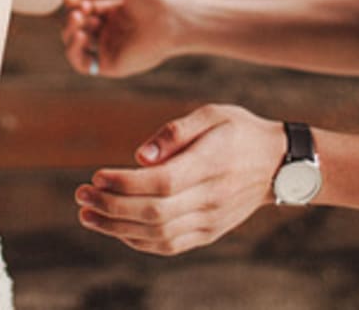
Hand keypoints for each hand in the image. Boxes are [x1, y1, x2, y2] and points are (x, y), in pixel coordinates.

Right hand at [62, 0, 188, 77]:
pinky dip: (73, 51)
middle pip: (77, 27)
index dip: (72, 3)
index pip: (85, 10)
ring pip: (76, 46)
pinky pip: (82, 64)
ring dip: (69, 31)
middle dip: (72, 15)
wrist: (176, 17)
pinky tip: (79, 35)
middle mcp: (112, 31)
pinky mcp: (112, 65)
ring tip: (80, 19)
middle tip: (81, 9)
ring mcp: (111, 49)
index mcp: (116, 12)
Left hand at [74, 104, 283, 254]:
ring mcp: (211, 220)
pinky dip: (138, 240)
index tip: (96, 174)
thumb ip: (174, 132)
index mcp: (211, 163)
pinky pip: (169, 245)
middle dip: (111, 206)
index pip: (161, 182)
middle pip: (155, 212)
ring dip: (116, 228)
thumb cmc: (238, 131)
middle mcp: (212, 197)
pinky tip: (115, 227)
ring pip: (158, 234)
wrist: (277, 165)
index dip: (124, 183)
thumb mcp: (211, 114)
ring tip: (87, 213)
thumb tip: (139, 157)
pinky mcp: (209, 233)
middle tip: (81, 194)